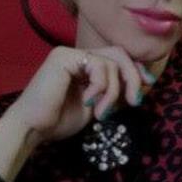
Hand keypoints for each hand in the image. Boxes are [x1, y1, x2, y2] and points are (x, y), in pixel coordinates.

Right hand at [2, 45, 154, 146]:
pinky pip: (98, 66)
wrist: (33, 128)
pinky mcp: (64, 57)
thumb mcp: (97, 107)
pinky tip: (88, 102)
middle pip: (119, 53)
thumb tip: (141, 86)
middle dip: (133, 76)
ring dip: (114, 91)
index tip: (148, 85)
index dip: (136, 69)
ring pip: (111, 62)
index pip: (118, 57)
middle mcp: (77, 55)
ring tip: (103, 113)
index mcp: (84, 65)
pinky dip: (101, 87)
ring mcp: (69, 54)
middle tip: (135, 101)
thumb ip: (114, 94)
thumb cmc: (59, 121)